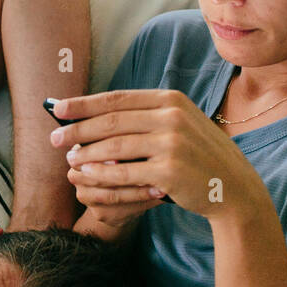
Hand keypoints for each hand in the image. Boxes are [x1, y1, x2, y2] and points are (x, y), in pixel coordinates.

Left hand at [49, 88, 265, 222]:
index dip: (84, 104)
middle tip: (54, 138)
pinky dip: (101, 174)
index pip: (117, 99)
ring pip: (114, 147)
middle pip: (111, 121)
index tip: (58, 108)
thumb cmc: (198, 157)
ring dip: (86, 153)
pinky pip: (124, 173)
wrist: (233, 187)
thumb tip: (96, 116)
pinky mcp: (169, 171)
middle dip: (77, 129)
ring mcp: (172, 144)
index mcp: (171, 100)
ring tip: (68, 159)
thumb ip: (145, 117)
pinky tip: (86, 175)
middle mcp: (172, 117)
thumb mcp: (179, 125)